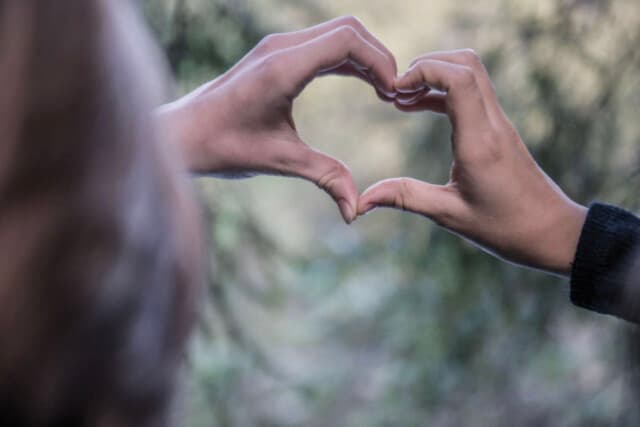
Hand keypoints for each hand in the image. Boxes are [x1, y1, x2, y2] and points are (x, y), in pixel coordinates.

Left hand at [157, 16, 397, 223]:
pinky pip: (323, 46)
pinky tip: (364, 85)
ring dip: (365, 57)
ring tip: (385, 92)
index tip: (394, 93)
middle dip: (379, 57)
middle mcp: (281, 47)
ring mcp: (277, 48)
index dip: (380, 61)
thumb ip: (324, 177)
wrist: (182, 134)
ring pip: (338, 33)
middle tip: (395, 94)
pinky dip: (348, 61)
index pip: (347, 40)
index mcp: (283, 67)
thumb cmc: (223, 146)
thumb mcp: (279, 161)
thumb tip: (355, 211)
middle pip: (349, 29)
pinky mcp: (276, 55)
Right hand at [358, 49, 586, 274]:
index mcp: (479, 143)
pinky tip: (418, 108)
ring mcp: (499, 124)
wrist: (552, 232)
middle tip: (396, 91)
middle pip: (466, 63)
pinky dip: (443, 91)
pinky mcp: (499, 129)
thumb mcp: (449, 215)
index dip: (424, 71)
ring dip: (435, 76)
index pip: (459, 79)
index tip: (396, 90)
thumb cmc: (505, 228)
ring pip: (470, 73)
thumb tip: (362, 201)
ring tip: (401, 99)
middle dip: (426, 66)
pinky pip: (471, 94)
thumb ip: (406, 198)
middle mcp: (492, 125)